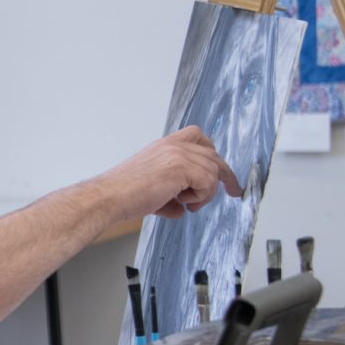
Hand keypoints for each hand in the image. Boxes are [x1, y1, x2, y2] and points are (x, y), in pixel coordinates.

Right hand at [104, 125, 242, 220]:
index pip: (197, 136)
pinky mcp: (181, 167)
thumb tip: (181, 208)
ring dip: (206, 193)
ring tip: (187, 204)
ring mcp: (178, 154)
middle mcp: (172, 145)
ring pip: (214, 171)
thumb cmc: (124, 194)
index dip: (212, 153)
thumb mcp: (153, 188)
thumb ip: (171, 193)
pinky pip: (209, 182)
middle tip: (234, 192)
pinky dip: (201, 196)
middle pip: (213, 155)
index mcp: (164, 146)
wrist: (110, 197)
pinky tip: (183, 202)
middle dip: (226, 176)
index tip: (220, 170)